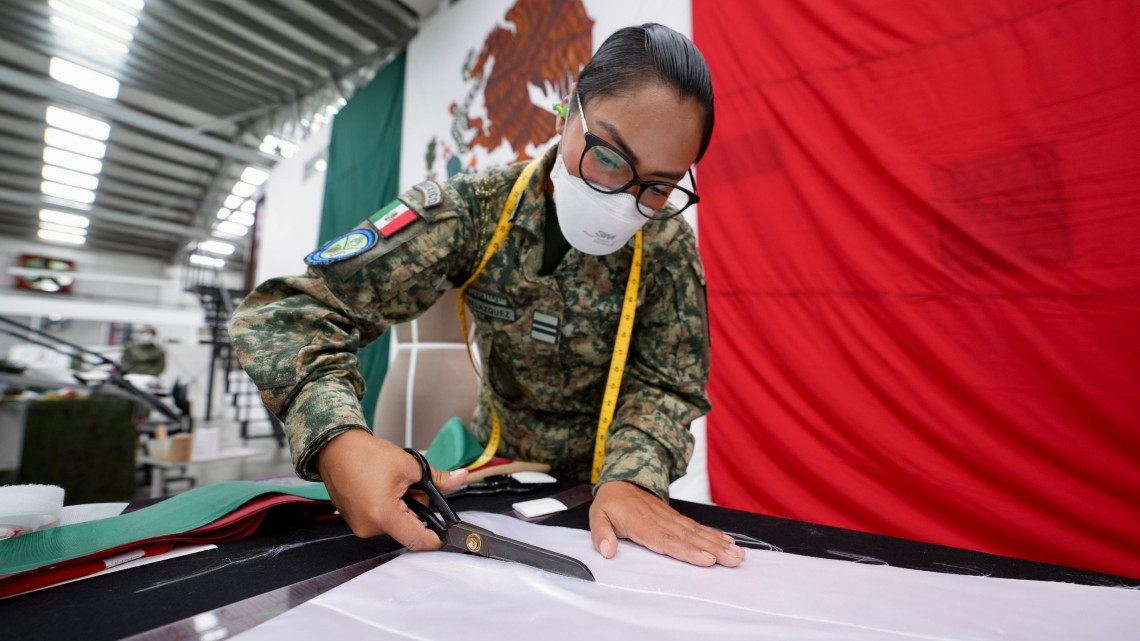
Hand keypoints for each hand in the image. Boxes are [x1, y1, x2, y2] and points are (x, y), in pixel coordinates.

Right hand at [316, 429, 467, 550]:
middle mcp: (369, 527)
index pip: (418, 540)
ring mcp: (360, 526)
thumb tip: (458, 478)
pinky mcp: (356, 522)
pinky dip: (390, 508)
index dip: (436, 537)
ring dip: (403, 508)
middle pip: (408, 530)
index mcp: (384, 515)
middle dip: (418, 511)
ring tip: (396, 486)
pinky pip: (381, 521)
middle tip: (415, 489)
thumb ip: (438, 478)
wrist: (336, 449)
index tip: (445, 532)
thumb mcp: (410, 464)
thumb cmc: (364, 455)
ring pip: (395, 525)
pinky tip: (385, 490)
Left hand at [589, 480, 744, 566]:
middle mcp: (661, 521)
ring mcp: (671, 518)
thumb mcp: (597, 516)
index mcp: (642, 523)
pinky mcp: (676, 517)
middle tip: (734, 559)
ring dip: (719, 543)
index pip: (667, 540)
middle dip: (714, 549)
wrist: (622, 480)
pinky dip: (714, 535)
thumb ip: (601, 533)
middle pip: (689, 538)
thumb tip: (606, 550)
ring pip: (697, 532)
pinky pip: (697, 527)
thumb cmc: (611, 503)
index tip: (707, 559)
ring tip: (737, 554)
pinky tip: (728, 542)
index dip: (688, 550)